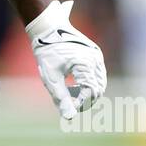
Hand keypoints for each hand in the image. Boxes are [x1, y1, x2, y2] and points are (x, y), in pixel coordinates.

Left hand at [26, 0, 106, 119]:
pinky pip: (97, 75)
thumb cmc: (46, 52)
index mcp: (85, 64)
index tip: (66, 107)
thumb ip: (61, 98)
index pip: (90, 93)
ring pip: (99, 84)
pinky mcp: (96, 55)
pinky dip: (88, 83)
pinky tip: (72, 82)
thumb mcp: (50, 77)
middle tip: (66, 101)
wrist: (48, 28)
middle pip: (98, 90)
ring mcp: (97, 56)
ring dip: (86, 92)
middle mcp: (95, 60)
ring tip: (68, 91)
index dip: (80, 104)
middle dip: (84, 100)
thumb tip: (69, 118)